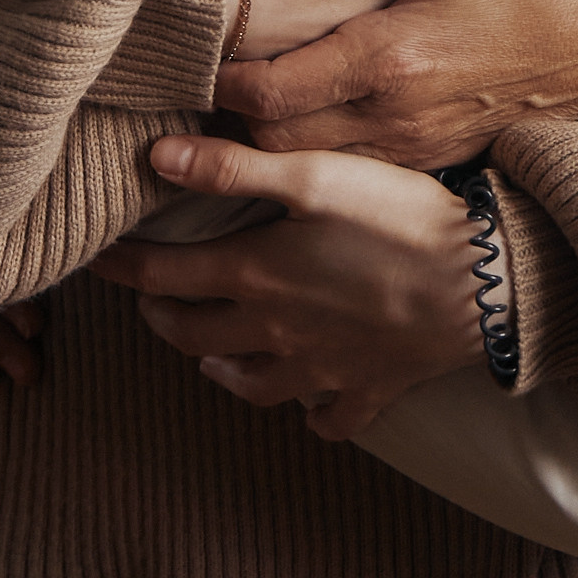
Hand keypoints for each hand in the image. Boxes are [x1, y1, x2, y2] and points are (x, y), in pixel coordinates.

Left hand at [87, 135, 478, 438]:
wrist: (478, 280)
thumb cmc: (394, 217)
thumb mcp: (312, 175)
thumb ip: (232, 168)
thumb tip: (157, 157)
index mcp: (254, 278)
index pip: (165, 276)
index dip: (126, 267)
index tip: (99, 259)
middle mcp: (275, 334)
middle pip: (195, 336)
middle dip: (163, 316)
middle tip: (151, 297)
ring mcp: (319, 370)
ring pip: (248, 384)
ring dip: (219, 366)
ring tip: (210, 351)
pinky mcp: (367, 389)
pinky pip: (326, 419)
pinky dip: (309, 412)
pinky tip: (307, 401)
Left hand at [215, 0, 577, 167]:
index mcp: (395, 58)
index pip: (271, 89)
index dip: (217, 76)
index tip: (186, 50)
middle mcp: (399, 116)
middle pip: (275, 146)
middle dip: (221, 129)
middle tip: (181, 94)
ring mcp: (423, 147)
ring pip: (311, 173)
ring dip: (261, 154)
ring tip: (216, 121)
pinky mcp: (443, 157)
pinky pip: (356, 178)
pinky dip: (312, 168)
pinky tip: (296, 137)